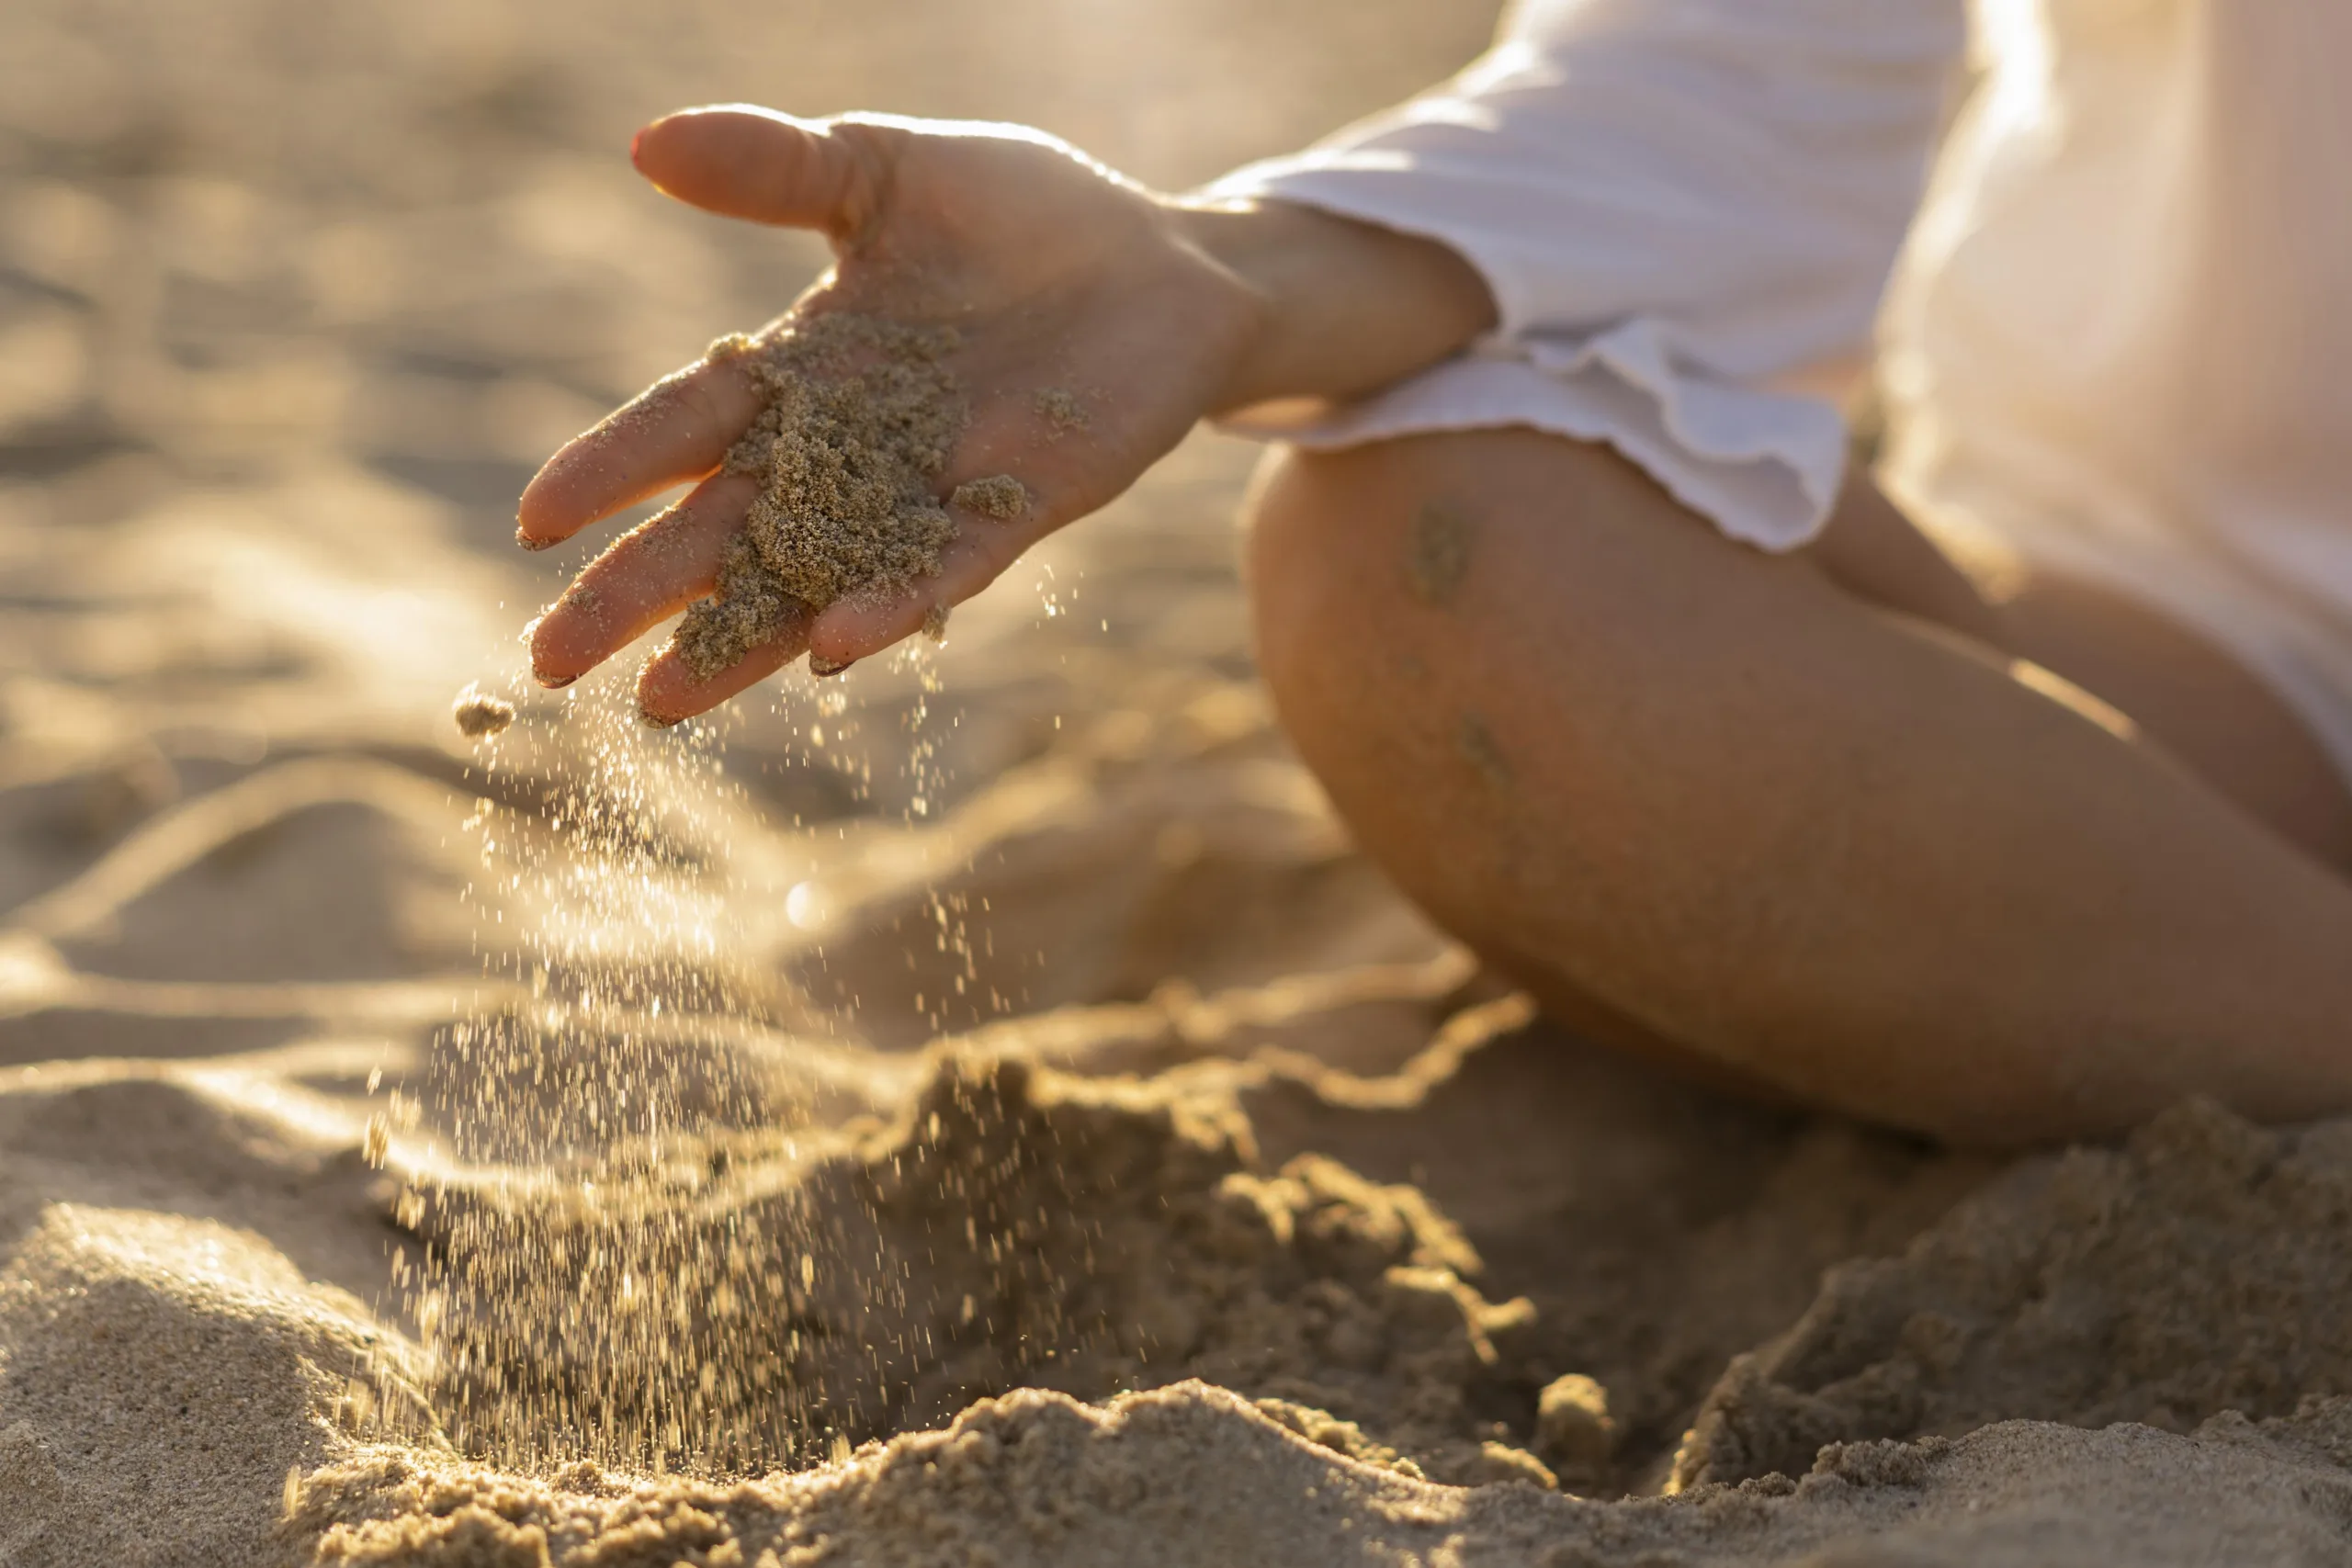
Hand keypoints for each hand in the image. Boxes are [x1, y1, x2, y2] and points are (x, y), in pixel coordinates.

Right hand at [520, 107, 1265, 721]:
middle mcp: (850, 447)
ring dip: (737, 640)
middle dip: (636, 593)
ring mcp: (926, 491)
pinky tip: (825, 649)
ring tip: (658, 702)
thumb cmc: (1024, 213)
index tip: (535, 523)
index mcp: (805, 366)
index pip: (685, 422)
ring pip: (811, 578)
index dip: (613, 469)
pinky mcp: (1011, 514)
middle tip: (547, 662)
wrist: (1168, 263)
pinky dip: (882, 609)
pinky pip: (936, 575)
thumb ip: (777, 167)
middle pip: (721, 527)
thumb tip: (645, 142)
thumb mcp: (889, 170)